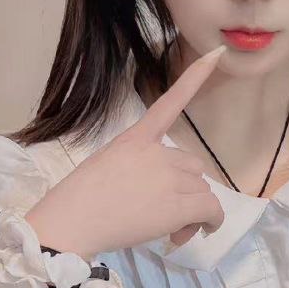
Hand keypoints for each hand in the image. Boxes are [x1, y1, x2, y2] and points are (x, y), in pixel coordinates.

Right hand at [25, 44, 227, 255]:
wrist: (71, 223)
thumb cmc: (78, 201)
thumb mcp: (106, 166)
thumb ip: (137, 168)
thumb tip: (162, 197)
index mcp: (135, 138)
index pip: (170, 103)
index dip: (195, 78)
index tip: (216, 55)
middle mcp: (157, 152)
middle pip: (191, 167)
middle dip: (183, 191)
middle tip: (163, 217)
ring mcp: (169, 177)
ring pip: (201, 191)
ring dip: (191, 211)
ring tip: (169, 232)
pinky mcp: (179, 204)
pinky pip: (212, 210)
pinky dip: (212, 222)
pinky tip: (200, 231)